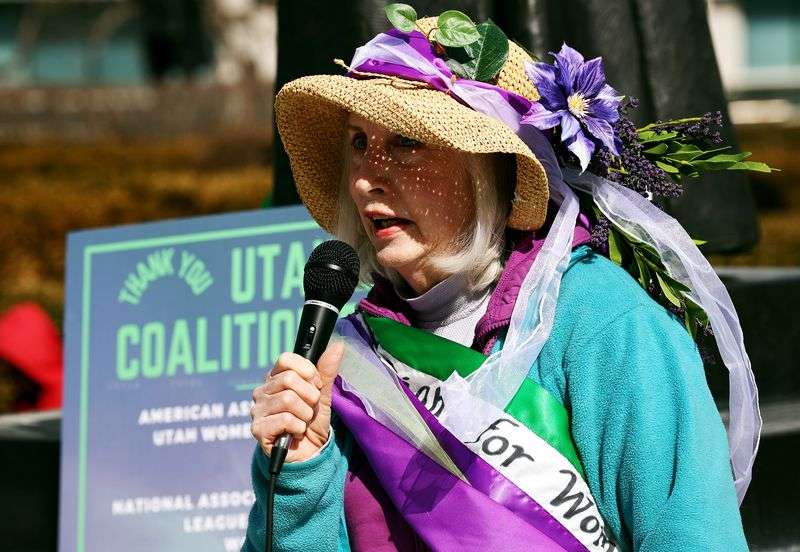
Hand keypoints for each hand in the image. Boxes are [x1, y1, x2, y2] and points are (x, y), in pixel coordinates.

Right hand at [250, 342, 343, 462]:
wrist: (309, 453)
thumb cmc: (312, 422)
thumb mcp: (322, 395)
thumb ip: (327, 371)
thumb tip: (337, 345)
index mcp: (275, 378)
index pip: (285, 359)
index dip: (306, 370)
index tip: (315, 384)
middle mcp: (262, 391)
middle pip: (289, 379)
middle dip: (309, 396)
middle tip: (310, 408)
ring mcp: (258, 410)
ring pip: (288, 399)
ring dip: (305, 414)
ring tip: (303, 422)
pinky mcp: (258, 429)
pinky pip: (285, 419)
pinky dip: (298, 428)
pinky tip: (295, 433)